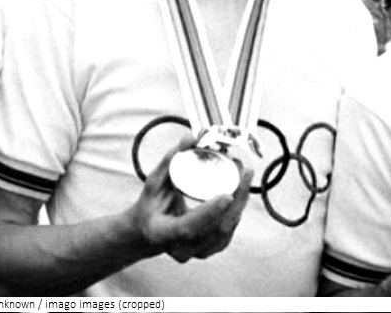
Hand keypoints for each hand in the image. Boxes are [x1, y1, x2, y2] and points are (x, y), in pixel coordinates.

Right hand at [129, 138, 252, 262]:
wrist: (146, 233)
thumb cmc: (150, 206)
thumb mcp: (153, 182)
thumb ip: (170, 159)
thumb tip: (190, 137)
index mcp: (162, 234)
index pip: (189, 227)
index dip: (209, 212)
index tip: (227, 195)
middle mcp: (181, 249)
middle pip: (216, 229)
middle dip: (236, 200)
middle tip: (244, 171)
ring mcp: (196, 253)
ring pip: (225, 231)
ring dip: (239, 203)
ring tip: (244, 176)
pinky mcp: (208, 250)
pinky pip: (227, 233)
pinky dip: (236, 212)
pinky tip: (240, 193)